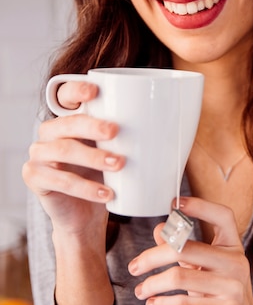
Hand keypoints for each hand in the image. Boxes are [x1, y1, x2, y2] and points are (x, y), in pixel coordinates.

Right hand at [22, 81, 124, 238]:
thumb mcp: (115, 151)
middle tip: (115, 131)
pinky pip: (59, 180)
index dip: (76, 90)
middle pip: (66, 123)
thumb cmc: (103, 176)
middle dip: (92, 126)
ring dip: (92, 157)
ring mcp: (39, 154)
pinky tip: (106, 192)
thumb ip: (127, 134)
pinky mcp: (34, 178)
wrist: (86, 215)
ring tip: (119, 164)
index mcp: (69, 118)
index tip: (95, 91)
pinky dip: (85, 187)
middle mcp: (50, 132)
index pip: (65, 95)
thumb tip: (165, 119)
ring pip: (63, 151)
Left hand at [128, 197, 252, 304]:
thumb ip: (184, 250)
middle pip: (186, 247)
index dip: (201, 205)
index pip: (223, 216)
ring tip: (140, 291)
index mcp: (234, 248)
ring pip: (179, 277)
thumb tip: (160, 228)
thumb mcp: (203, 272)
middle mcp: (237, 264)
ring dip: (152, 284)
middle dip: (153, 256)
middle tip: (134, 266)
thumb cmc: (221, 300)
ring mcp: (233, 289)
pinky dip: (162, 304)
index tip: (174, 203)